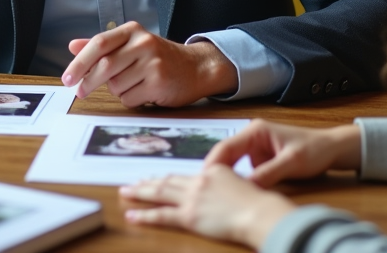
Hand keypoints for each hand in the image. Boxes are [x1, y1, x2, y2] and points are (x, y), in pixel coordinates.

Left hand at [60, 22, 238, 106]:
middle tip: (79, 92)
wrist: (196, 68)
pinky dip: (129, 99)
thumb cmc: (158, 58)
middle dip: (88, 82)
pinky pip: (129, 98)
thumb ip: (102, 46)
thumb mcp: (131, 45)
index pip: (99, 43)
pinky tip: (143, 92)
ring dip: (116, 90)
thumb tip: (72, 46)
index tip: (67, 79)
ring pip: (116, 85)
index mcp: (132, 31)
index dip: (79, 62)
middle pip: (104, 66)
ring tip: (132, 84)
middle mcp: (143, 43)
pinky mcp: (159, 82)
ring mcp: (153, 62)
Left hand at [120, 166, 294, 248]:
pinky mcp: (189, 216)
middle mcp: (199, 181)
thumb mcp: (242, 185)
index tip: (158, 178)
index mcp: (213, 171)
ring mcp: (192, 198)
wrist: (259, 213)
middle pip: (168, 181)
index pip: (186, 175)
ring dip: (140, 192)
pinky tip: (133, 214)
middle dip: (149, 182)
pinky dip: (144, 215)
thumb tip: (220, 191)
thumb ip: (227, 184)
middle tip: (134, 183)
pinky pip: (161, 215)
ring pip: (159, 193)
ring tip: (126, 192)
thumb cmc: (258, 203)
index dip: (170, 177)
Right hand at [204, 119, 361, 187]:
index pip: (226, 146)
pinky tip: (240, 191)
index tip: (205, 180)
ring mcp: (256, 149)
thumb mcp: (291, 163)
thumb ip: (268, 174)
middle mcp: (252, 137)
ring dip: (230, 177)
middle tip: (209, 189)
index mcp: (256, 130)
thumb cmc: (315, 149)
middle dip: (218, 171)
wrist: (333, 150)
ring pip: (234, 164)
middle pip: (226, 155)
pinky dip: (242, 180)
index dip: (213, 164)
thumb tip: (245, 187)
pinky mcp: (262, 159)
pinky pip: (245, 170)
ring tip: (223, 192)